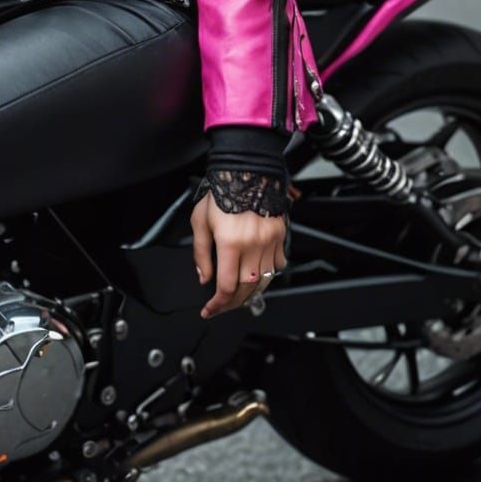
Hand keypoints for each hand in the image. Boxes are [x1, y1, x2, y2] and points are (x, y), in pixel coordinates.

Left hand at [190, 190, 286, 318]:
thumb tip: (204, 278)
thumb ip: (201, 253)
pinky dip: (268, 274)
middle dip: (232, 303)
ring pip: (264, 281)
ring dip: (250, 291)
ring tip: (238, 294)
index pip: (226, 286)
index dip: (217, 304)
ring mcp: (269, 242)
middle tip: (221, 306)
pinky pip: (278, 265)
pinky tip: (257, 273)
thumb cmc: (221, 193)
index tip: (209, 309)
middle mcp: (252, 246)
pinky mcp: (280, 237)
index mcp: (230, 243)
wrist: (246, 171)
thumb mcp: (200, 221)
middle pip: (246, 289)